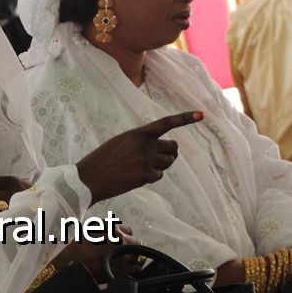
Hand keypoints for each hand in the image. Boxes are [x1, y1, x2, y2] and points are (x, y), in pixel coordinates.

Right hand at [53, 224, 140, 282]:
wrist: (70, 264)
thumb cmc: (75, 247)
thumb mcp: (87, 230)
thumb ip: (102, 229)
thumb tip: (111, 231)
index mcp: (111, 228)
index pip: (128, 230)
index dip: (125, 235)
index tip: (122, 240)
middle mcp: (119, 240)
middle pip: (135, 242)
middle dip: (131, 246)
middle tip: (123, 251)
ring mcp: (122, 256)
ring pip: (136, 256)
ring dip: (131, 258)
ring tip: (124, 261)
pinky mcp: (122, 270)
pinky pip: (135, 269)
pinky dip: (133, 269)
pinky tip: (128, 270)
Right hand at [76, 111, 203, 202]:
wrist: (89, 177)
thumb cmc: (103, 159)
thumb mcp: (120, 142)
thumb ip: (140, 141)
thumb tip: (162, 150)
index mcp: (137, 133)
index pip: (166, 123)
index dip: (185, 118)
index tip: (202, 115)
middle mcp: (144, 145)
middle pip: (172, 147)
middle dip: (169, 153)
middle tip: (157, 157)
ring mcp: (146, 160)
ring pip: (168, 162)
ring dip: (160, 166)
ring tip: (141, 167)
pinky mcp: (145, 176)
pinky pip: (159, 176)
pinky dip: (150, 177)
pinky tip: (135, 177)